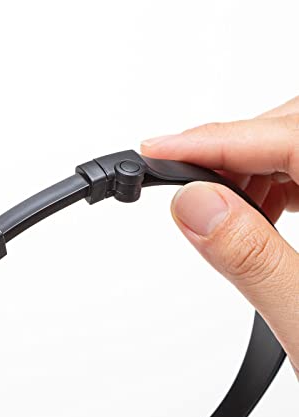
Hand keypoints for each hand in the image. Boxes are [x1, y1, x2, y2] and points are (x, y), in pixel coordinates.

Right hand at [141, 96, 298, 376]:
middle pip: (296, 128)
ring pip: (298, 146)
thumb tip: (194, 205)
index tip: (159, 150)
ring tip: (218, 211)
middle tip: (183, 188)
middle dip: (231, 152)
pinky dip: (270, 186)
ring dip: (248, 171)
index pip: (291, 138)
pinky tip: (255, 215)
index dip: (215, 140)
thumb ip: (253, 260)